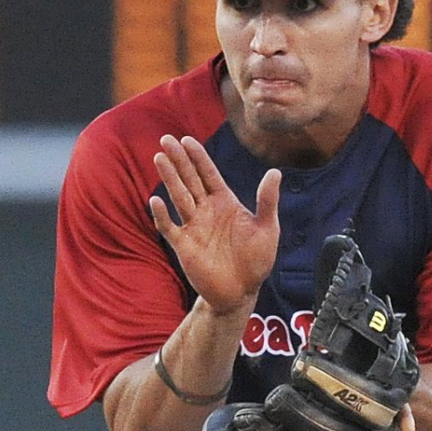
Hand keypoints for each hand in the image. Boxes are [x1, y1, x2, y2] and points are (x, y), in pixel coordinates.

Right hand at [149, 135, 280, 314]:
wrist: (242, 292)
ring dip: (169, 179)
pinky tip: (156, 200)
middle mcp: (206, 210)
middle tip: (166, 139)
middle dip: (179, 160)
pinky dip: (162, 215)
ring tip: (159, 158)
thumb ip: (267, 201)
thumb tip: (275, 172)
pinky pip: (170, 227)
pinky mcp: (184, 246)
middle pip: (189, 179)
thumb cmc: (256, 260)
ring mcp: (193, 227)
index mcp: (225, 202)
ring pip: (178, 197)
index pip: (208, 174)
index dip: (198, 157)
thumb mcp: (267, 228)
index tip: (187, 140)